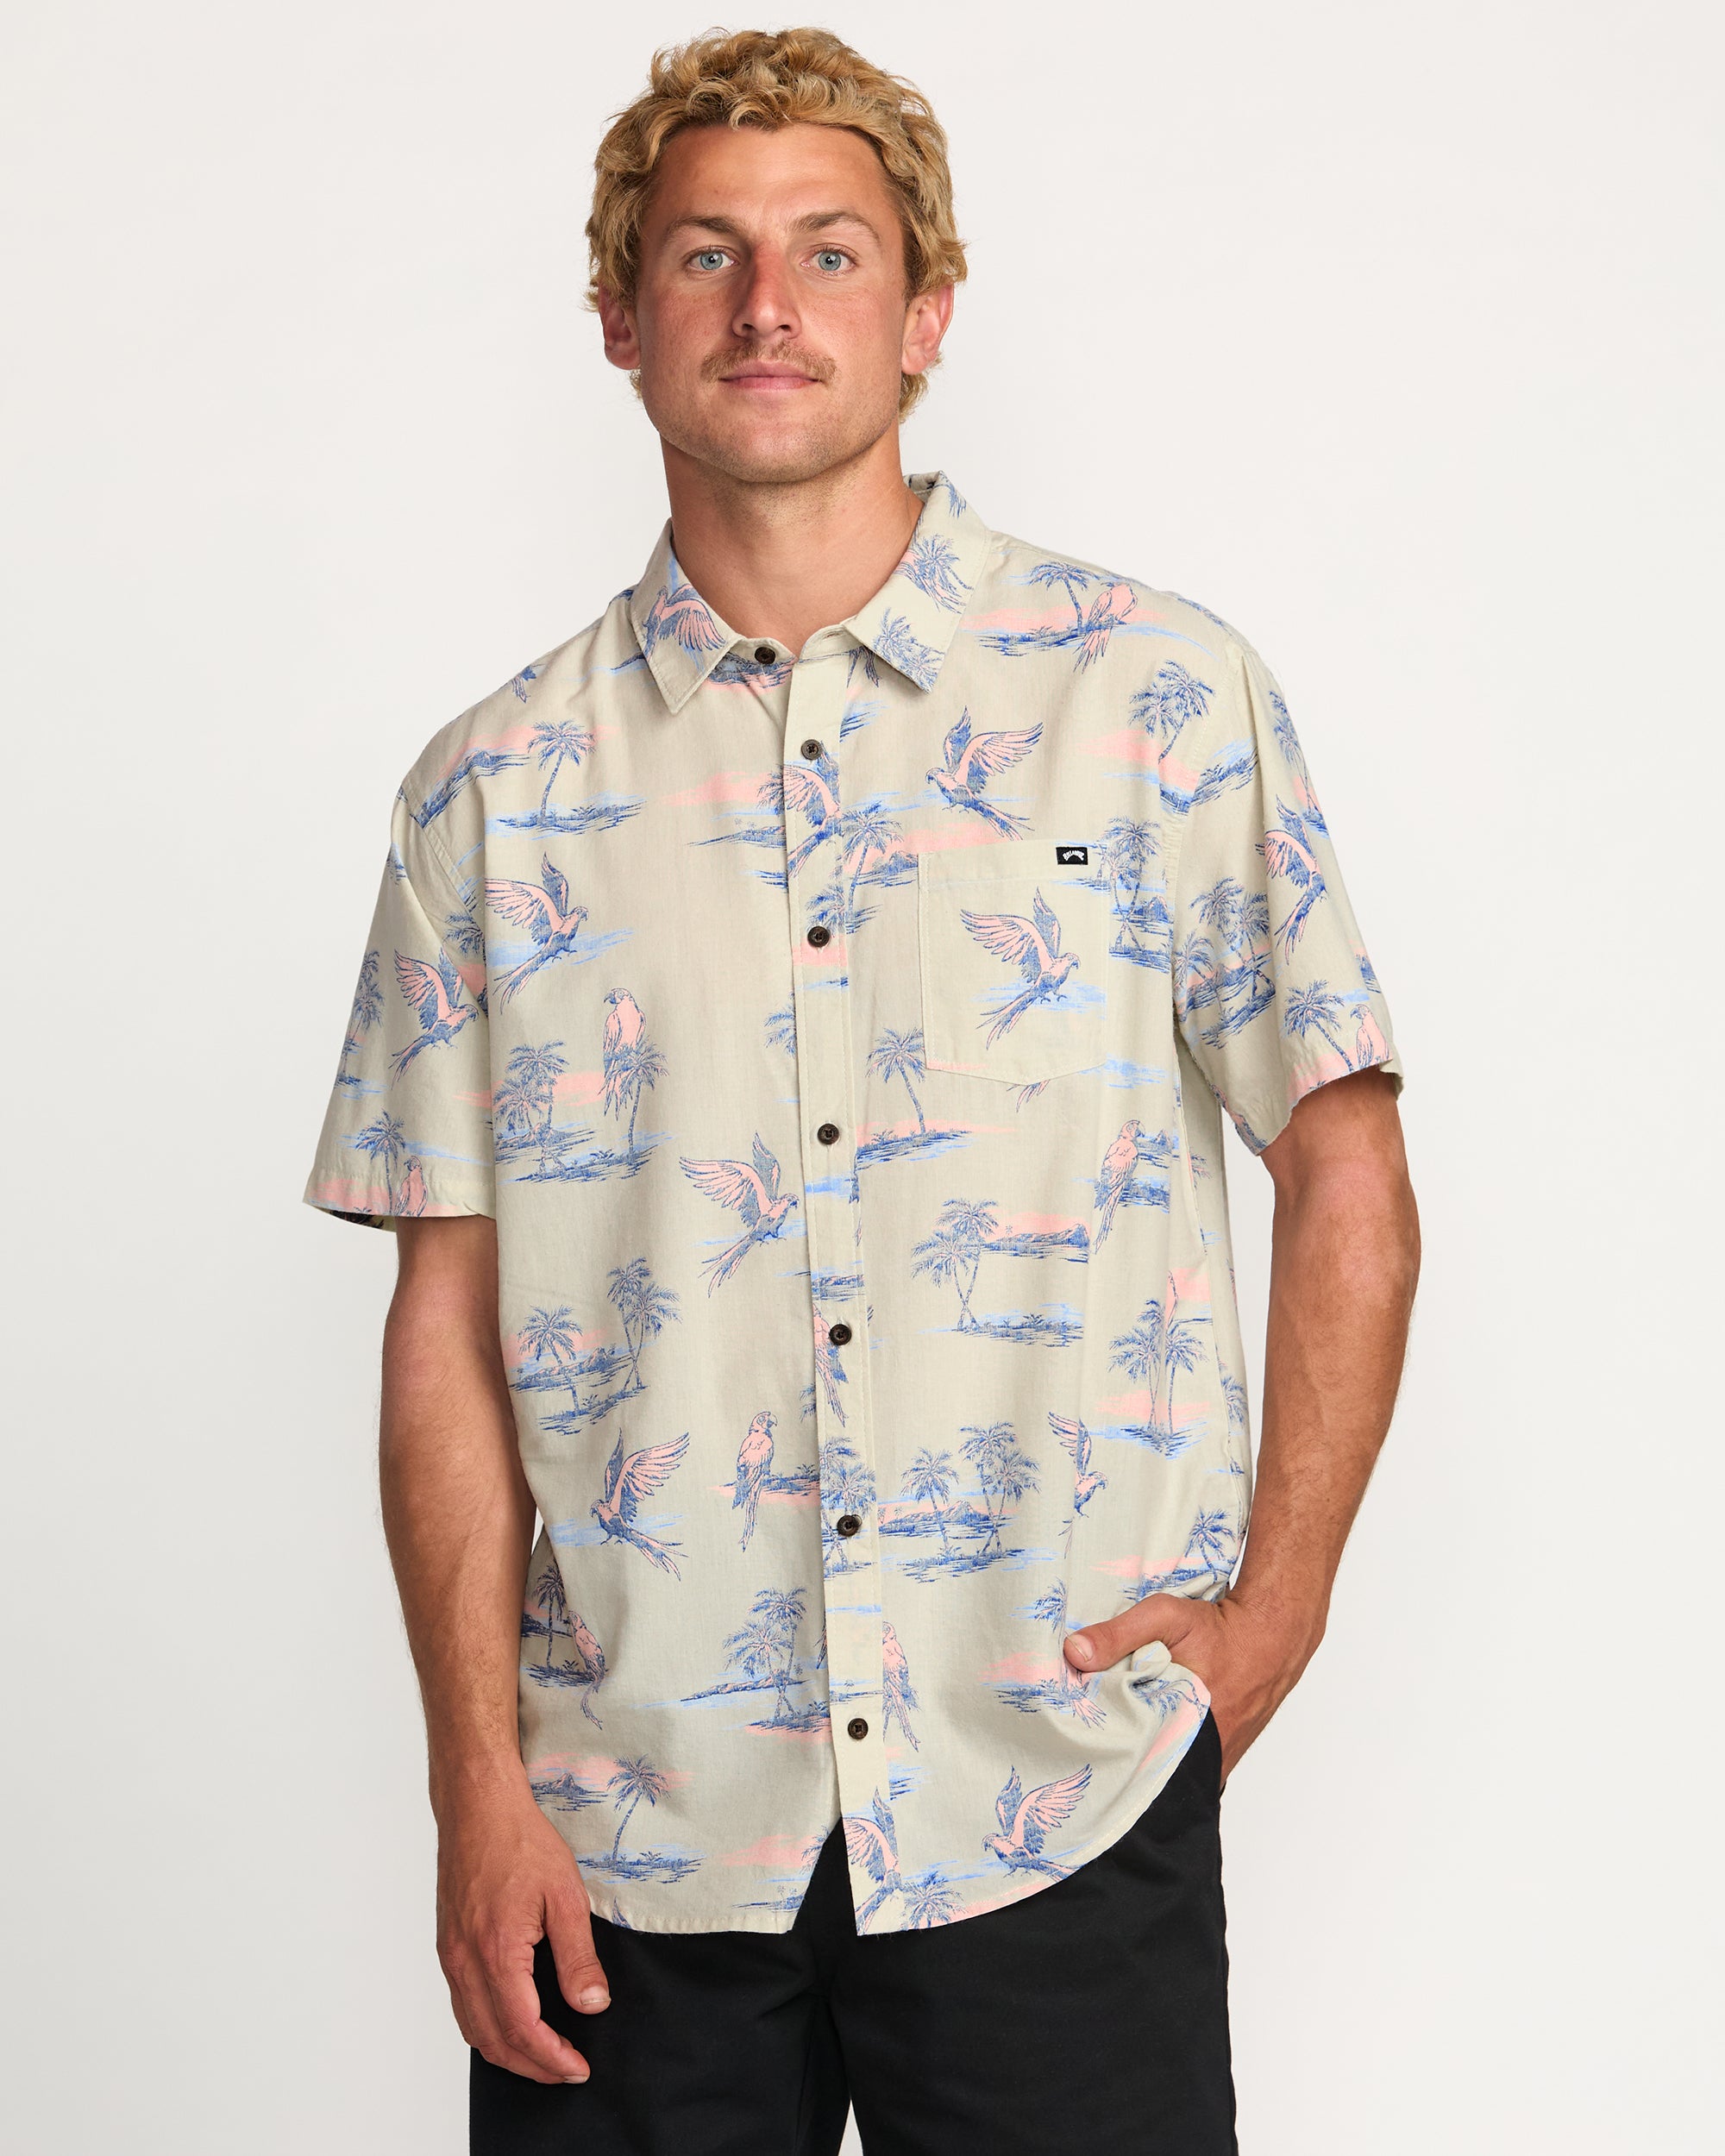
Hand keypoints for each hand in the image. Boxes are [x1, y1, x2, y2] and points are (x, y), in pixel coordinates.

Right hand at [435, 1780, 609, 2083]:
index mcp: (497, 1952)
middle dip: (531, 2066)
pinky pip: (462, 2004)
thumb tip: (592, 2004)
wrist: (478, 1807)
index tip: (577, 2068)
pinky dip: (485, 2028)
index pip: (523, 2028)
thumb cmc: (519, 1840)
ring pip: (472, 2028)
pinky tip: (509, 2022)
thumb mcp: (564, 1894)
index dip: (551, 2058)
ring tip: (542, 2056)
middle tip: (565, 2071)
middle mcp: (466, 1961)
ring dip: (506, 2052)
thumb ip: (578, 1956)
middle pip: (494, 2040)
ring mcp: (451, 1955)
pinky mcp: (447, 1945)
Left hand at [1062, 1591, 1321, 1784]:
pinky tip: (1146, 1737)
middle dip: (1120, 1758)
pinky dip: (1166, 1756)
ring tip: (1112, 1742)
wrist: (1272, 1635)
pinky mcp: (1221, 1758)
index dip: (1104, 1751)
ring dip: (1143, 1758)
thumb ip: (1118, 1634)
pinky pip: (1186, 1767)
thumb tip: (1073, 1654)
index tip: (1077, 1740)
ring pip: (1168, 1771)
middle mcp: (1207, 1754)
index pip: (1134, 1758)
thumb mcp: (1165, 1617)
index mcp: (1189, 1726)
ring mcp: (1217, 1761)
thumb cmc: (1220, 1627)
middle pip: (1149, 1769)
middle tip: (1088, 1744)